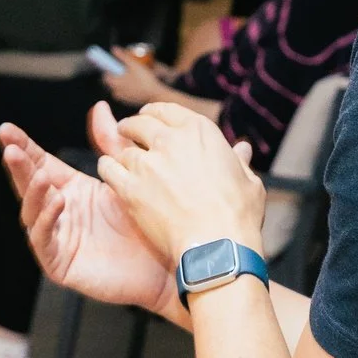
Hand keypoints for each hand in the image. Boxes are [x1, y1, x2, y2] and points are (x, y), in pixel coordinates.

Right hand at [1, 113, 176, 315]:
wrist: (170, 262)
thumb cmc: (148, 225)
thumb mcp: (126, 177)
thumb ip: (110, 145)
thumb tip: (100, 107)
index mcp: (72, 191)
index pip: (41, 165)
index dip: (24, 148)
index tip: (7, 129)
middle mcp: (60, 213)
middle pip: (30, 186)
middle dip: (18, 166)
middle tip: (10, 147)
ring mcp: (59, 239)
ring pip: (32, 214)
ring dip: (33, 192)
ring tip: (40, 175)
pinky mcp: (62, 264)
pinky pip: (45, 241)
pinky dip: (47, 221)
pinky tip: (57, 203)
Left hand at [94, 102, 263, 266]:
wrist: (216, 246)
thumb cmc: (237, 216)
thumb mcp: (249, 182)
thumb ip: (240, 162)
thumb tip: (242, 149)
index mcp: (200, 132)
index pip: (168, 111)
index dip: (155, 112)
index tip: (150, 116)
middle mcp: (171, 140)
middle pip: (141, 123)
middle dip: (132, 125)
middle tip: (127, 130)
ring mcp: (148, 164)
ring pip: (123, 149)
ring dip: (121, 152)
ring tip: (119, 158)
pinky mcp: (131, 188)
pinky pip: (109, 169)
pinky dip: (107, 168)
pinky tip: (108, 171)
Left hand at [102, 56, 169, 108]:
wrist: (154, 95)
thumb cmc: (144, 79)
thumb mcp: (133, 64)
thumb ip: (122, 56)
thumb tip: (114, 49)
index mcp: (114, 83)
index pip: (105, 76)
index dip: (107, 69)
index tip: (111, 64)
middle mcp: (116, 91)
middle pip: (110, 83)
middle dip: (114, 75)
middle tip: (122, 69)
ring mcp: (122, 98)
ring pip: (116, 88)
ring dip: (119, 82)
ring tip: (129, 76)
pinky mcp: (128, 101)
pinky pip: (123, 93)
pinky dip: (125, 88)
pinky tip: (134, 84)